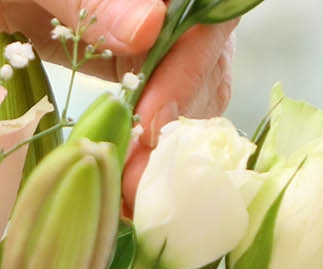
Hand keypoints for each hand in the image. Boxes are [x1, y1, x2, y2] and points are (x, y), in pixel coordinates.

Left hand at [0, 1, 237, 205]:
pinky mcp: (121, 62)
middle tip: (135, 183)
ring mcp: (147, 36)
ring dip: (159, 149)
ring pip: (183, 96)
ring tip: (126, 196)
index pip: (206, 24)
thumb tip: (149, 29)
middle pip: (205, 69)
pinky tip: (116, 184)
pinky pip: (147, 105)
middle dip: (176, 128)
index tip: (153, 122)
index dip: (188, 74)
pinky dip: (135, 147)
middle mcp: (168, 7)